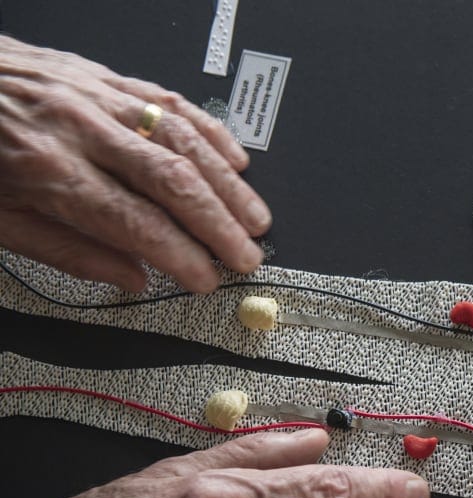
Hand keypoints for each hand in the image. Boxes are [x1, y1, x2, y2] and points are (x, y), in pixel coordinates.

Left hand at [0, 35, 271, 292]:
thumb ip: (68, 251)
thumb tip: (131, 279)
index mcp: (50, 171)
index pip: (137, 223)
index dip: (181, 256)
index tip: (206, 279)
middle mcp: (80, 128)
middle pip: (172, 181)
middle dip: (219, 225)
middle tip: (246, 256)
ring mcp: (97, 97)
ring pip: (182, 140)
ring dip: (227, 185)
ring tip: (255, 218)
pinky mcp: (104, 76)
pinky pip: (170, 101)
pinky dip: (210, 132)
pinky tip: (236, 160)